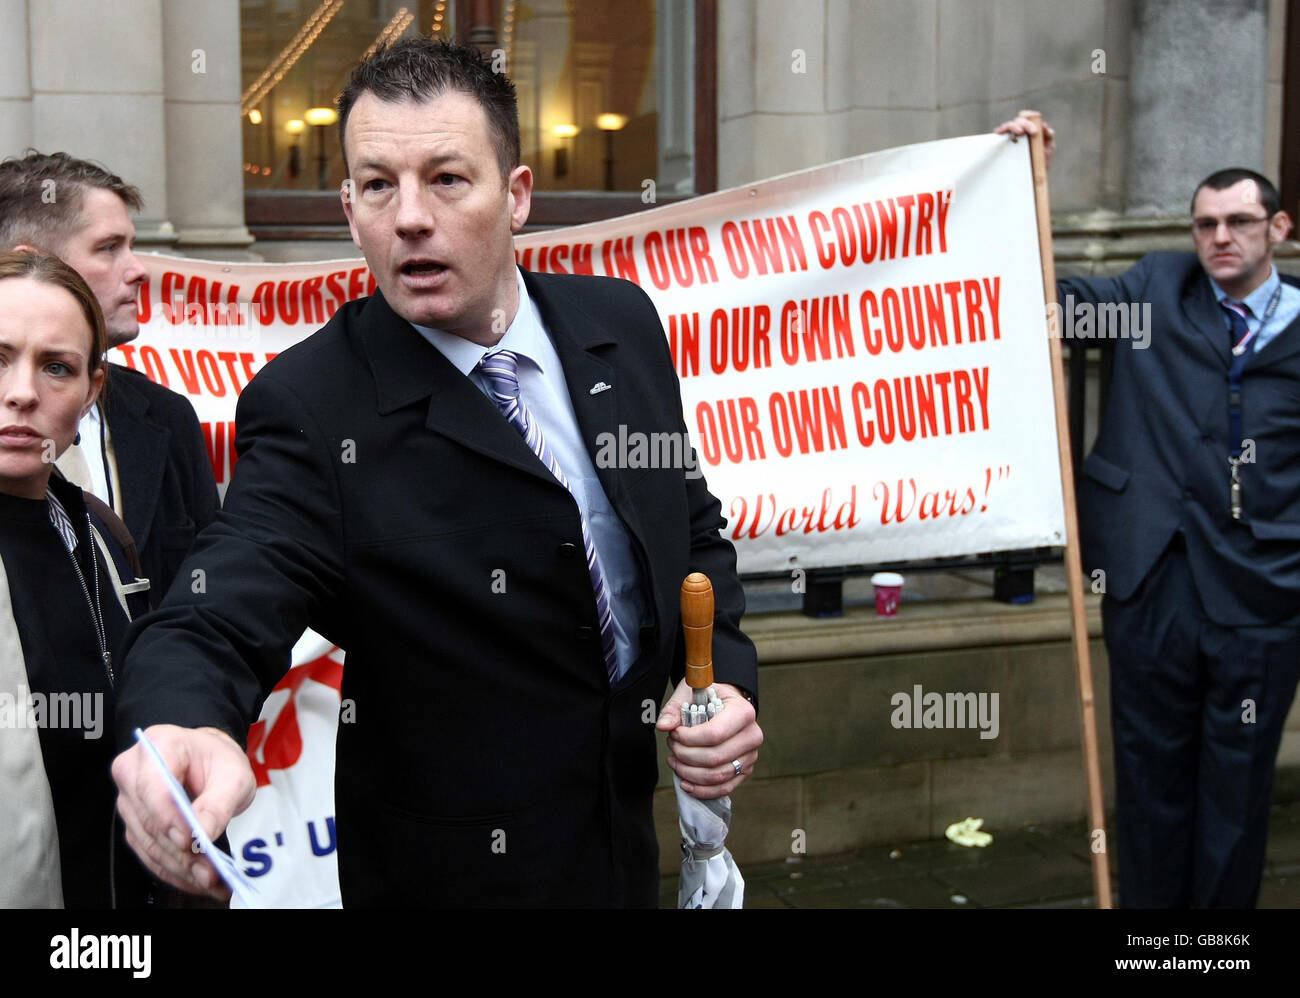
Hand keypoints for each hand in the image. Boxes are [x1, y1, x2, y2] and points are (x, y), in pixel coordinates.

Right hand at [111, 724, 256, 900]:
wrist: (207, 761)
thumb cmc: (218, 762)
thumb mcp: (233, 775)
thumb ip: (218, 803)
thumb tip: (202, 836)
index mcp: (158, 745)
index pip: (153, 785)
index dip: (168, 816)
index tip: (190, 839)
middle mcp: (134, 772)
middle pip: (150, 819)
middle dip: (180, 850)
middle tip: (209, 871)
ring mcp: (130, 801)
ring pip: (149, 842)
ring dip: (179, 867)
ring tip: (210, 880)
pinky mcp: (135, 825)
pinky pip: (149, 853)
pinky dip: (174, 871)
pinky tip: (197, 881)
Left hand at [656, 680, 762, 798]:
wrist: (727, 706)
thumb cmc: (708, 698)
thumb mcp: (690, 693)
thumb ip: (674, 709)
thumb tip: (663, 726)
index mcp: (743, 712)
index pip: (714, 734)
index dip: (688, 739)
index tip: (673, 734)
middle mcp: (752, 736)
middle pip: (715, 757)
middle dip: (686, 756)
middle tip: (672, 747)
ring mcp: (751, 756)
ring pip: (718, 776)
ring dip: (690, 773)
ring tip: (674, 761)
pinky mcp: (745, 771)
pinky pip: (724, 788)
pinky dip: (702, 789)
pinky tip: (685, 783)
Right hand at [994, 109, 1054, 167]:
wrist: (1034, 174)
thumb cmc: (1042, 159)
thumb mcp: (1049, 147)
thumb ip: (1049, 135)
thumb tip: (1044, 127)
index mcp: (1031, 128)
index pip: (1028, 117)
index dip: (1031, 119)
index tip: (1035, 131)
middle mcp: (1020, 130)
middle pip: (1019, 120)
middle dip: (1025, 124)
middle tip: (1032, 133)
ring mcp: (1011, 136)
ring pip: (1009, 125)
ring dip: (1014, 126)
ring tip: (1019, 133)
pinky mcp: (1004, 143)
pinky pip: (1000, 134)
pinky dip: (1000, 131)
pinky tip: (999, 132)